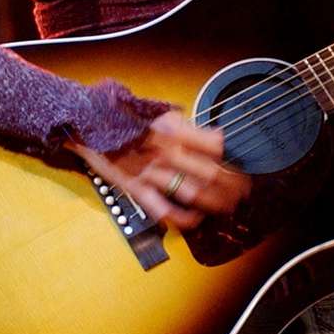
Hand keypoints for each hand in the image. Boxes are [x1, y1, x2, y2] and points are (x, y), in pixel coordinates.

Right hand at [68, 111, 250, 228]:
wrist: (88, 127)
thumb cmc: (126, 119)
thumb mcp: (161, 114)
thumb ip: (190, 127)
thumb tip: (219, 137)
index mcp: (175, 131)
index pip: (215, 146)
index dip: (233, 158)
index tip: (244, 165)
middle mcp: (168, 151)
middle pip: (211, 173)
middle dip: (233, 186)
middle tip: (244, 192)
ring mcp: (153, 172)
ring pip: (194, 193)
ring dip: (216, 204)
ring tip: (228, 207)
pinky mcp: (137, 190)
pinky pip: (165, 210)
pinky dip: (183, 218)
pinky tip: (195, 219)